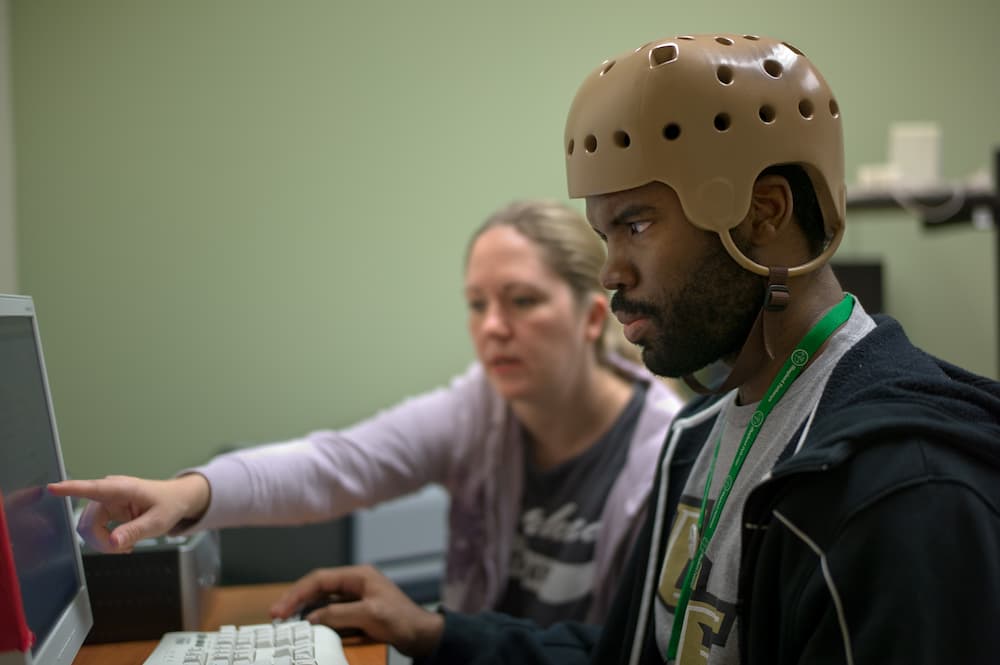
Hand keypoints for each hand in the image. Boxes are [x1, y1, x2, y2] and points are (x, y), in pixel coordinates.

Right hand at [47, 474, 210, 552]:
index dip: (70, 489)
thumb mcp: (157, 522)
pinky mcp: (106, 510)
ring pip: (88, 529)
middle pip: (87, 523)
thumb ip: (134, 531)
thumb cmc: (169, 505)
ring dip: (104, 543)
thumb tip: (112, 543)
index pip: (91, 489)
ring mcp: (106, 501)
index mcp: (122, 489)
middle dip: (101, 541)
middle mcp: (109, 493)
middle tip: (125, 549)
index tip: (51, 488)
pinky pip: (95, 530)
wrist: (176, 499)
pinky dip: (106, 541)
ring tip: (127, 545)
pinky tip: (123, 543)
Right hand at [269, 565, 444, 657]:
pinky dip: (318, 619)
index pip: (320, 579)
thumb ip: (338, 614)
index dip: (297, 593)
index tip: (280, 609)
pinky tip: (308, 628)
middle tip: (276, 616)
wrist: (422, 635)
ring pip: (322, 601)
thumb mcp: (368, 615)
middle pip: (317, 588)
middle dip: (296, 600)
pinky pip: (331, 613)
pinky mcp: (357, 612)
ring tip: (286, 622)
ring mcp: (356, 597)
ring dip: (304, 610)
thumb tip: (312, 617)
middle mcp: (355, 583)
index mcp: (358, 575)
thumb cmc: (401, 619)